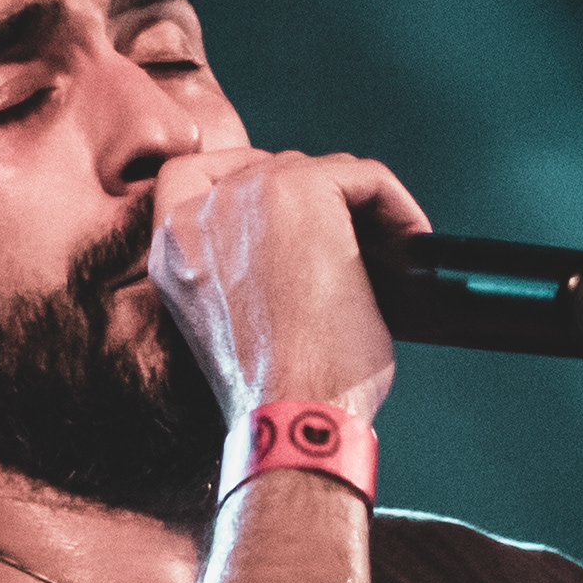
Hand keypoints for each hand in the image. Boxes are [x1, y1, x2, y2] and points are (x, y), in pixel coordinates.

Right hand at [145, 149, 431, 424]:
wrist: (289, 410)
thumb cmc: (276, 391)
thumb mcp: (230, 325)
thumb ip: (239, 268)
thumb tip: (301, 240)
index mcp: (170, 247)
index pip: (192, 173)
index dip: (251, 181)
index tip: (294, 212)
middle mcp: (196, 211)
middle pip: (272, 171)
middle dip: (322, 205)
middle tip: (362, 248)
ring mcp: (245, 192)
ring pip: (321, 173)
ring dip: (359, 211)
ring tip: (390, 255)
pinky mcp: (301, 188)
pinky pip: (366, 177)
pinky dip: (398, 208)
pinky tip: (411, 244)